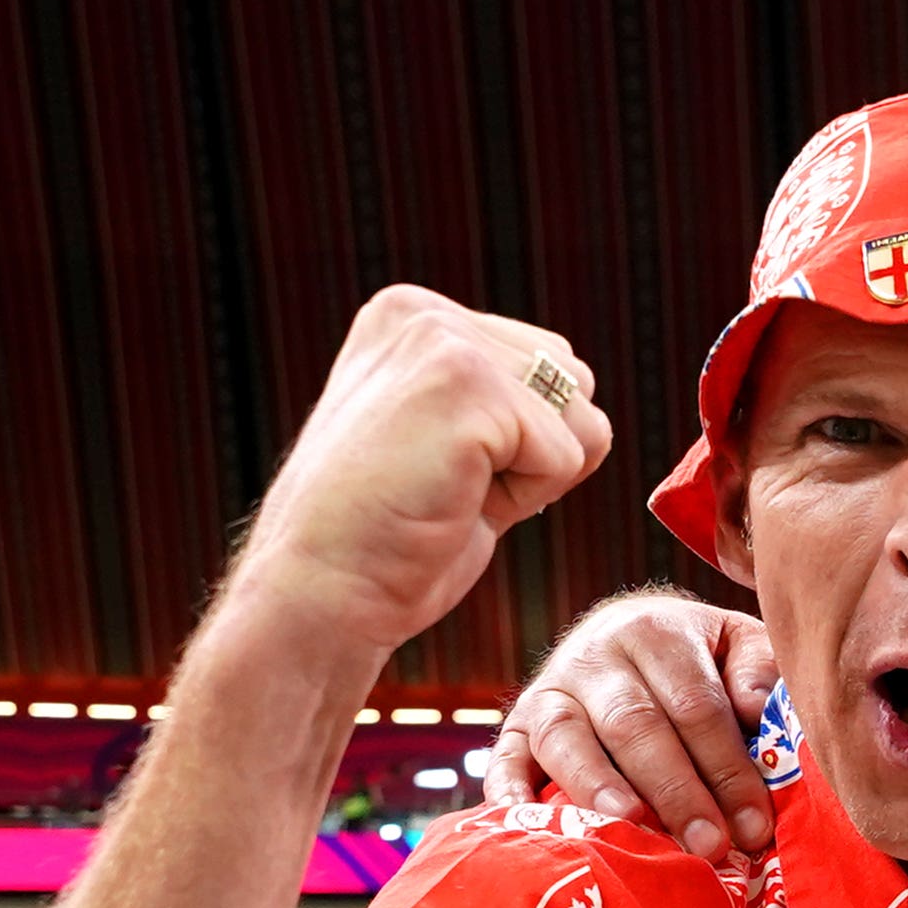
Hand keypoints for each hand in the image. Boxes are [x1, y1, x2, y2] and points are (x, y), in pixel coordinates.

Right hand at [218, 287, 612, 665]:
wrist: (320, 594)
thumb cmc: (383, 541)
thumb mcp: (442, 444)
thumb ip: (502, 405)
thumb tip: (587, 409)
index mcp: (413, 317)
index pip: (548, 364)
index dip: (518, 442)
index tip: (439, 471)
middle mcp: (425, 314)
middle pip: (576, 382)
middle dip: (535, 452)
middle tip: (448, 487)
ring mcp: (443, 341)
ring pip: (579, 416)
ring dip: (533, 476)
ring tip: (450, 492)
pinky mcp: (466, 385)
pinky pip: (566, 455)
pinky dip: (526, 500)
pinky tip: (453, 503)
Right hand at [496, 588, 780, 859]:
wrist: (626, 632)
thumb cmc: (697, 657)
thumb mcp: (737, 643)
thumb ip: (757, 669)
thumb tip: (756, 708)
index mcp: (655, 631)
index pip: (696, 706)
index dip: (727, 768)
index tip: (753, 825)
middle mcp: (594, 656)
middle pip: (634, 726)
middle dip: (675, 791)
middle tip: (707, 845)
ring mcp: (548, 690)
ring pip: (566, 738)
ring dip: (597, 786)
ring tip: (630, 828)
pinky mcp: (515, 725)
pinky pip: (505, 759)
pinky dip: (510, 793)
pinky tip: (528, 826)